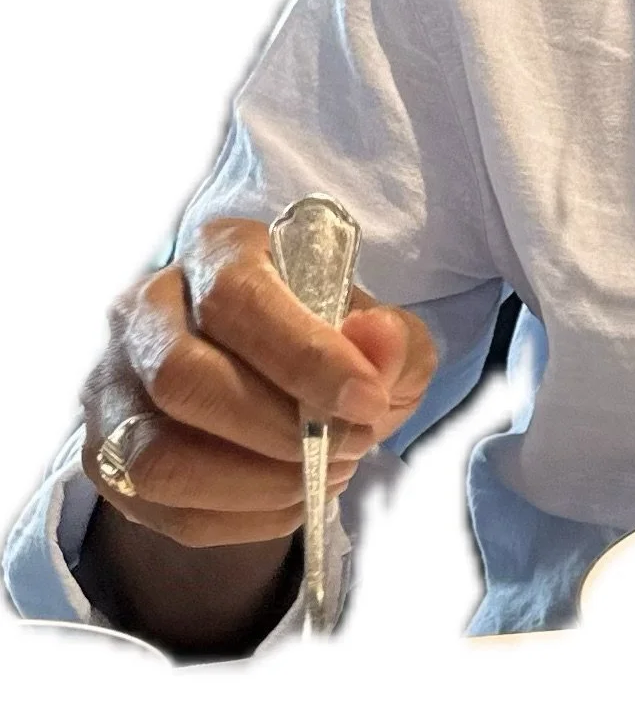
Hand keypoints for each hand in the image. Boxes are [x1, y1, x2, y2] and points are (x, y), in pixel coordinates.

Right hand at [79, 215, 436, 546]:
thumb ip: (393, 338)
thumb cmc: (329, 345)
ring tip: (325, 476)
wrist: (279, 386)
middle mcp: (148, 309)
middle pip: (181, 376)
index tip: (366, 401)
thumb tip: (377, 341)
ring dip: (254, 483)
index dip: (303, 356)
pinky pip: (157, 505)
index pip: (237, 298)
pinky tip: (291, 498)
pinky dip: (238, 518)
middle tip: (351, 445)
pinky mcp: (104, 454)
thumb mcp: (383, 334)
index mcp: (218, 253)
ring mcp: (113, 384)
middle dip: (277, 428)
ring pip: (155, 454)